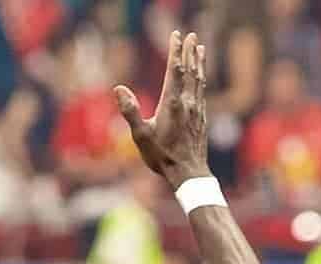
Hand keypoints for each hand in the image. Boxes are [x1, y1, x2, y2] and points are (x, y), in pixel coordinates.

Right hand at [115, 30, 210, 188]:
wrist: (188, 172)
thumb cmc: (162, 156)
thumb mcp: (140, 135)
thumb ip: (130, 110)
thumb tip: (118, 88)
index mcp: (172, 103)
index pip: (175, 70)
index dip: (176, 51)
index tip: (177, 36)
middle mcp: (187, 103)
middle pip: (189, 70)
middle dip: (189, 51)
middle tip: (191, 35)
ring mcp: (196, 110)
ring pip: (199, 80)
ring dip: (199, 62)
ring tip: (201, 48)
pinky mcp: (201, 118)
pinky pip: (202, 92)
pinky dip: (201, 78)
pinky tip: (201, 78)